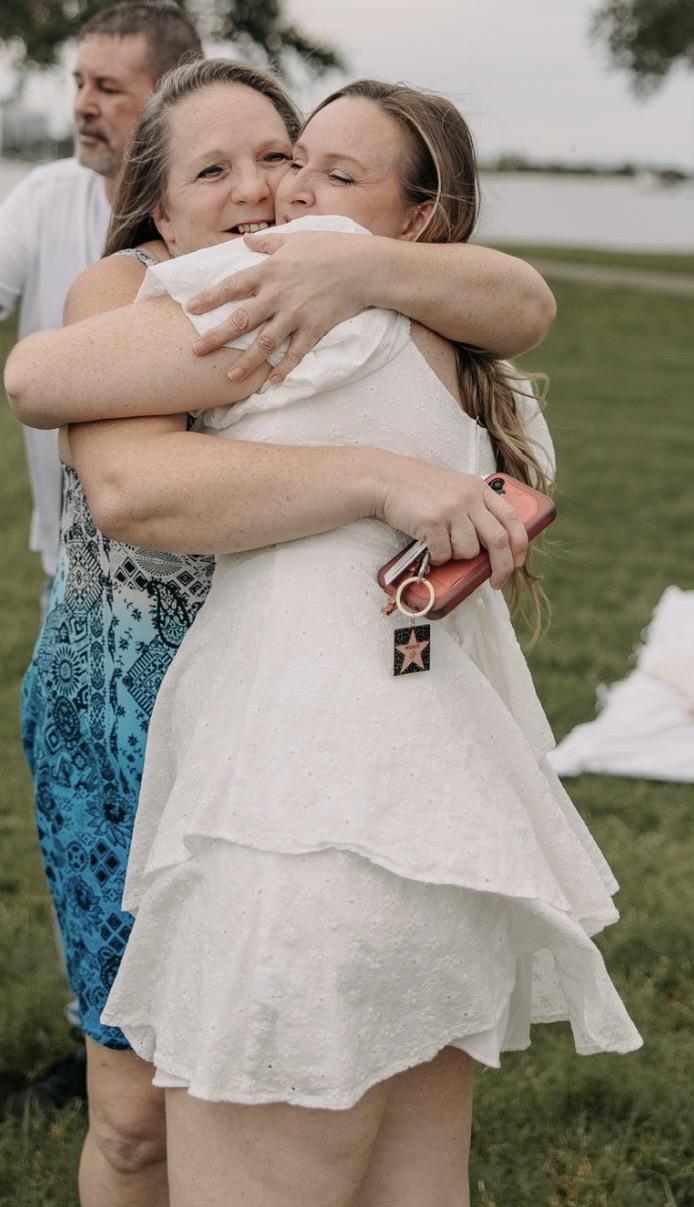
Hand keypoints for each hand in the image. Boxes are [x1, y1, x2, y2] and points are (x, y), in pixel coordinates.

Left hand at [187, 230, 369, 382]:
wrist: (364, 266)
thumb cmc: (330, 247)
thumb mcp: (295, 238)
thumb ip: (268, 243)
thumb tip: (246, 241)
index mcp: (270, 270)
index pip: (232, 286)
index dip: (209, 297)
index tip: (189, 308)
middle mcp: (278, 295)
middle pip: (241, 319)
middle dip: (216, 337)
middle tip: (195, 351)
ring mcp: (296, 315)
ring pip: (265, 343)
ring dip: (246, 362)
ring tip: (228, 377)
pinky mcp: (314, 329)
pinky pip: (296, 353)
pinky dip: (284, 368)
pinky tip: (272, 382)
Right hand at [375, 459, 527, 586]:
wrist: (387, 479)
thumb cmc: (420, 489)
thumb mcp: (457, 488)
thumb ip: (476, 507)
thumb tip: (494, 545)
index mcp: (479, 489)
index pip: (511, 519)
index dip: (519, 544)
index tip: (518, 562)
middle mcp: (469, 498)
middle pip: (498, 540)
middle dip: (502, 567)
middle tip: (497, 582)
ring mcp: (451, 510)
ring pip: (468, 551)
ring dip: (456, 556)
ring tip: (442, 545)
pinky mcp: (432, 522)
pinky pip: (444, 554)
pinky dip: (437, 558)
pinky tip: (428, 546)